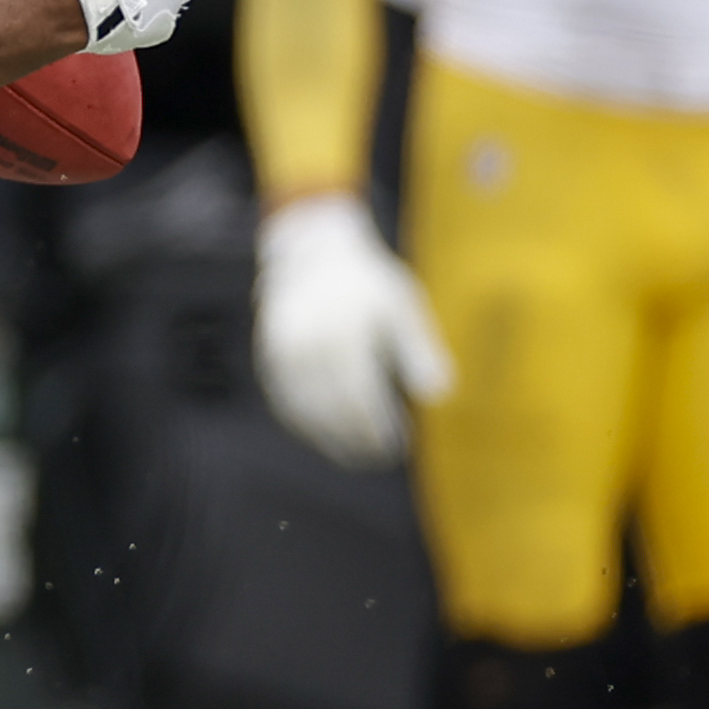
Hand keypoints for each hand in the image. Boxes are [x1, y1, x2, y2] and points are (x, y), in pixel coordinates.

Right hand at [255, 195, 454, 467]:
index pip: (359, 400)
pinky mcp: (268, 357)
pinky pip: (284, 401)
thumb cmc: (366, 281)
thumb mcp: (402, 307)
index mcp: (344, 336)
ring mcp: (282, 353)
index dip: (376, 430)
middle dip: (355, 441)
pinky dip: (304, 423)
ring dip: (328, 439)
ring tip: (353, 455)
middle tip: (377, 458)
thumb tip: (439, 397)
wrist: (312, 250)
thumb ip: (419, 352)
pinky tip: (324, 434)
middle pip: (331, 411)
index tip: (396, 447)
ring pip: (304, 411)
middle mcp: (307, 347)